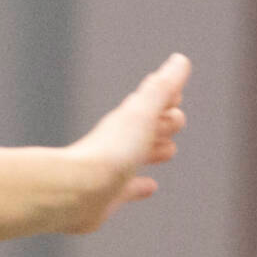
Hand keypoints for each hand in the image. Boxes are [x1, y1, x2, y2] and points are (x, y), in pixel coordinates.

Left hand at [55, 55, 189, 233]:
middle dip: (164, 123)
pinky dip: (141, 186)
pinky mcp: (110, 196)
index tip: (176, 94)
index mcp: (128, 119)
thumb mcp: (143, 113)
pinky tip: (150, 187)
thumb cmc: (111, 151)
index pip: (152, 102)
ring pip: (139, 156)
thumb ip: (162, 88)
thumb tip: (180, 60)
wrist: (76, 191)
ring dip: (155, 150)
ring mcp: (114, 169)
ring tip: (168, 151)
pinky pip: (130, 188)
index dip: (167, 97)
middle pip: (147, 127)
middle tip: (177, 121)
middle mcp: (119, 142)